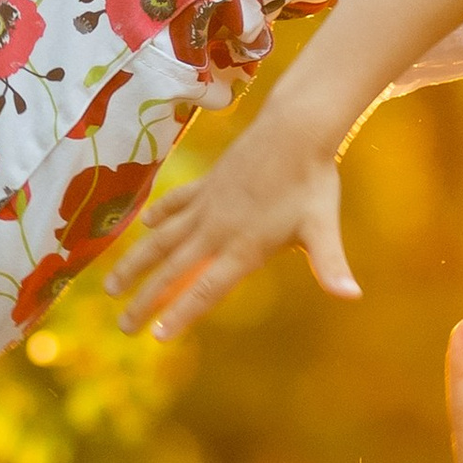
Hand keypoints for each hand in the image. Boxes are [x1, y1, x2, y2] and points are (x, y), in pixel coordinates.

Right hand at [107, 95, 359, 333]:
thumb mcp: (323, 227)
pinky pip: (174, 204)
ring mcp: (206, 205)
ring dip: (134, 264)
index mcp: (243, 246)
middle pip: (173, 271)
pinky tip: (144, 227)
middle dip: (146, 301)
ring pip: (161, 240)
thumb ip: (331, 265)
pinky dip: (158, 216)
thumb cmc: (312, 181)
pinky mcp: (205, 183)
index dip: (180, 314)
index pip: (206, 289)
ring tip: (111, 287)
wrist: (295, 127)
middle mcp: (216, 229)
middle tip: (123, 327)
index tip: (156, 335)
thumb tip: (352, 295)